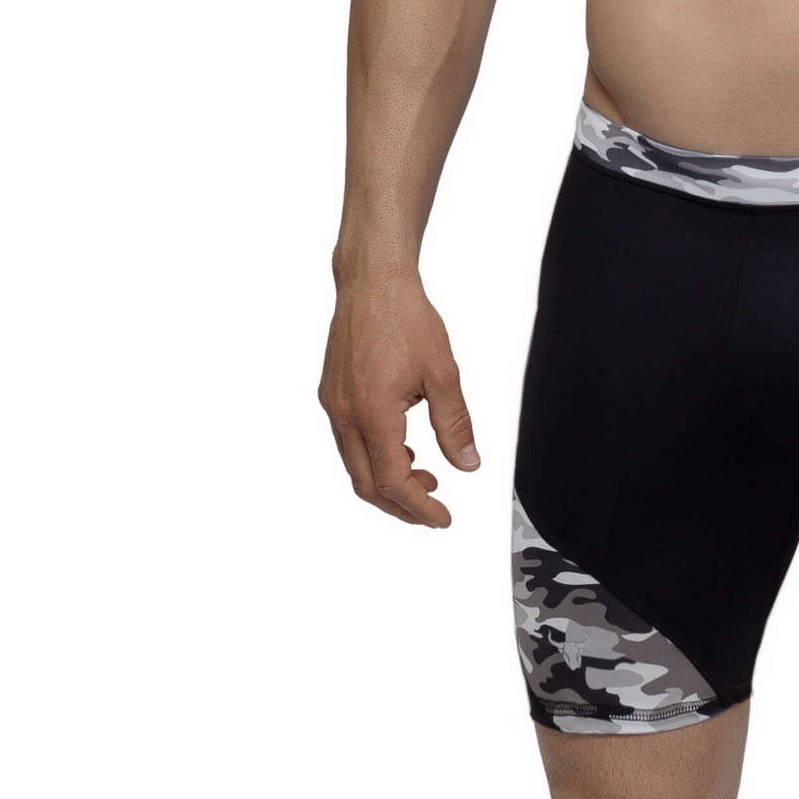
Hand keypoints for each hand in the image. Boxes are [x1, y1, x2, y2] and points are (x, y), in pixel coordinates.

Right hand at [319, 270, 479, 527]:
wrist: (372, 280)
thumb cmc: (405, 317)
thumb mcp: (442, 373)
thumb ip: (455, 423)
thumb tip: (467, 463)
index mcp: (373, 412)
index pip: (392, 481)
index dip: (419, 507)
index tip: (442, 518)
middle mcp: (345, 413)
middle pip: (366, 484)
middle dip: (400, 505)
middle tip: (433, 509)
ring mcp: (334, 404)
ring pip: (354, 464)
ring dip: (386, 481)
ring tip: (424, 477)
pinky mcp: (332, 393)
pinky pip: (348, 441)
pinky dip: (374, 457)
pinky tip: (403, 448)